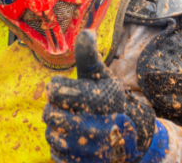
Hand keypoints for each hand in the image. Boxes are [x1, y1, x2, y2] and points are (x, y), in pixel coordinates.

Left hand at [43, 31, 165, 162]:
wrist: (132, 137)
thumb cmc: (110, 100)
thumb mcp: (102, 77)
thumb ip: (89, 56)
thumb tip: (86, 31)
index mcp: (94, 99)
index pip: (53, 90)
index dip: (59, 89)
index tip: (70, 91)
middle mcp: (91, 126)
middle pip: (49, 113)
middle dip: (56, 109)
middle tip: (70, 108)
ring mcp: (86, 148)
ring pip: (50, 134)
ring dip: (58, 128)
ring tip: (73, 123)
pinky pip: (55, 153)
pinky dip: (61, 147)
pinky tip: (74, 141)